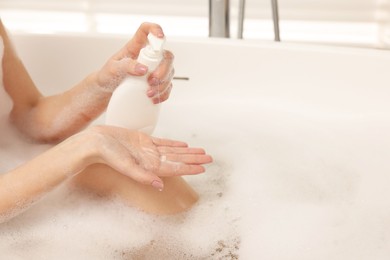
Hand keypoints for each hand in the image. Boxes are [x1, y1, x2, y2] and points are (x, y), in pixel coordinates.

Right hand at [73, 125, 211, 189]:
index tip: (203, 168)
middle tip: (210, 159)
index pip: (175, 168)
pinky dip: (174, 144)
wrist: (96, 142)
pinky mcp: (144, 140)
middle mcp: (152, 159)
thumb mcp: (126, 166)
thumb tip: (159, 185)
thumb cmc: (108, 155)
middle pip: (178, 160)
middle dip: (194, 159)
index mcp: (150, 166)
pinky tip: (183, 145)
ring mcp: (149, 149)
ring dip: (188, 152)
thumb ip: (142, 176)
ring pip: (174, 151)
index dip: (189, 168)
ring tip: (201, 152)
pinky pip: (163, 142)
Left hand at [96, 22, 173, 103]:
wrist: (107, 90)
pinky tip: (153, 98)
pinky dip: (163, 94)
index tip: (160, 37)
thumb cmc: (108, 76)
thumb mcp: (112, 69)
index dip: (155, 29)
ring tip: (149, 93)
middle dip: (164, 69)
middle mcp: (148, 56)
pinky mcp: (157, 82)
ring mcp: (155, 69)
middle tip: (152, 81)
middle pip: (166, 55)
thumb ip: (126, 66)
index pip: (147, 31)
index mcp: (136, 47)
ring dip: (163, 84)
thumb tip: (143, 69)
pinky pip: (168, 86)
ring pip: (170, 72)